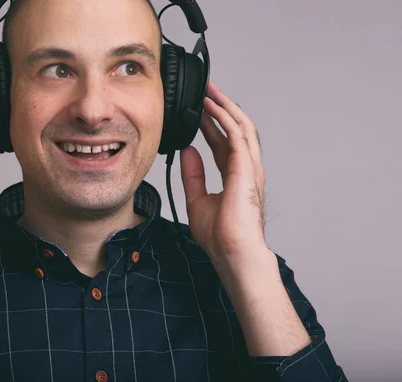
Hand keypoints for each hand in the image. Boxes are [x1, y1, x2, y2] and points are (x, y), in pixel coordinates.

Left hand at [180, 81, 268, 262]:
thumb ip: (193, 175)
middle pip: (235, 129)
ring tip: (210, 91)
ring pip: (241, 127)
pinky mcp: (247, 168)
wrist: (232, 253)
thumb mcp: (197, 199)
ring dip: (225, 107)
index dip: (212, 124)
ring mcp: (249, 167)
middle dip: (221, 108)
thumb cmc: (220, 235)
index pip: (223, 142)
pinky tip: (214, 108)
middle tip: (207, 90)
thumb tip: (187, 151)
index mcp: (234, 176)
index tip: (200, 110)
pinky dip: (226, 119)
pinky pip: (238, 136)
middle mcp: (245, 168)